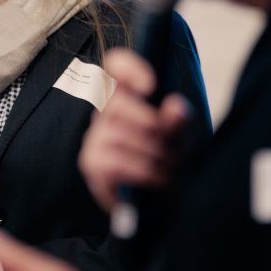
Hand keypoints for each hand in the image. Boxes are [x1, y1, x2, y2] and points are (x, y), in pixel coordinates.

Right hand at [78, 48, 190, 211]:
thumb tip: (177, 107)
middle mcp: (105, 115)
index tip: (151, 85)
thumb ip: (176, 122)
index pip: (116, 67)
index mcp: (128, 98)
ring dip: (152, 153)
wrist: (157, 204)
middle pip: (118, 104)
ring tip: (170, 168)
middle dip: (152, 125)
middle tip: (172, 145)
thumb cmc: (165, 163)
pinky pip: (115, 162)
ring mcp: (95, 140)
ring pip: (118, 135)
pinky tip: (158, 178)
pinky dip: (143, 171)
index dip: (128, 67)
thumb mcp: (178, 139)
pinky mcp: (93, 165)